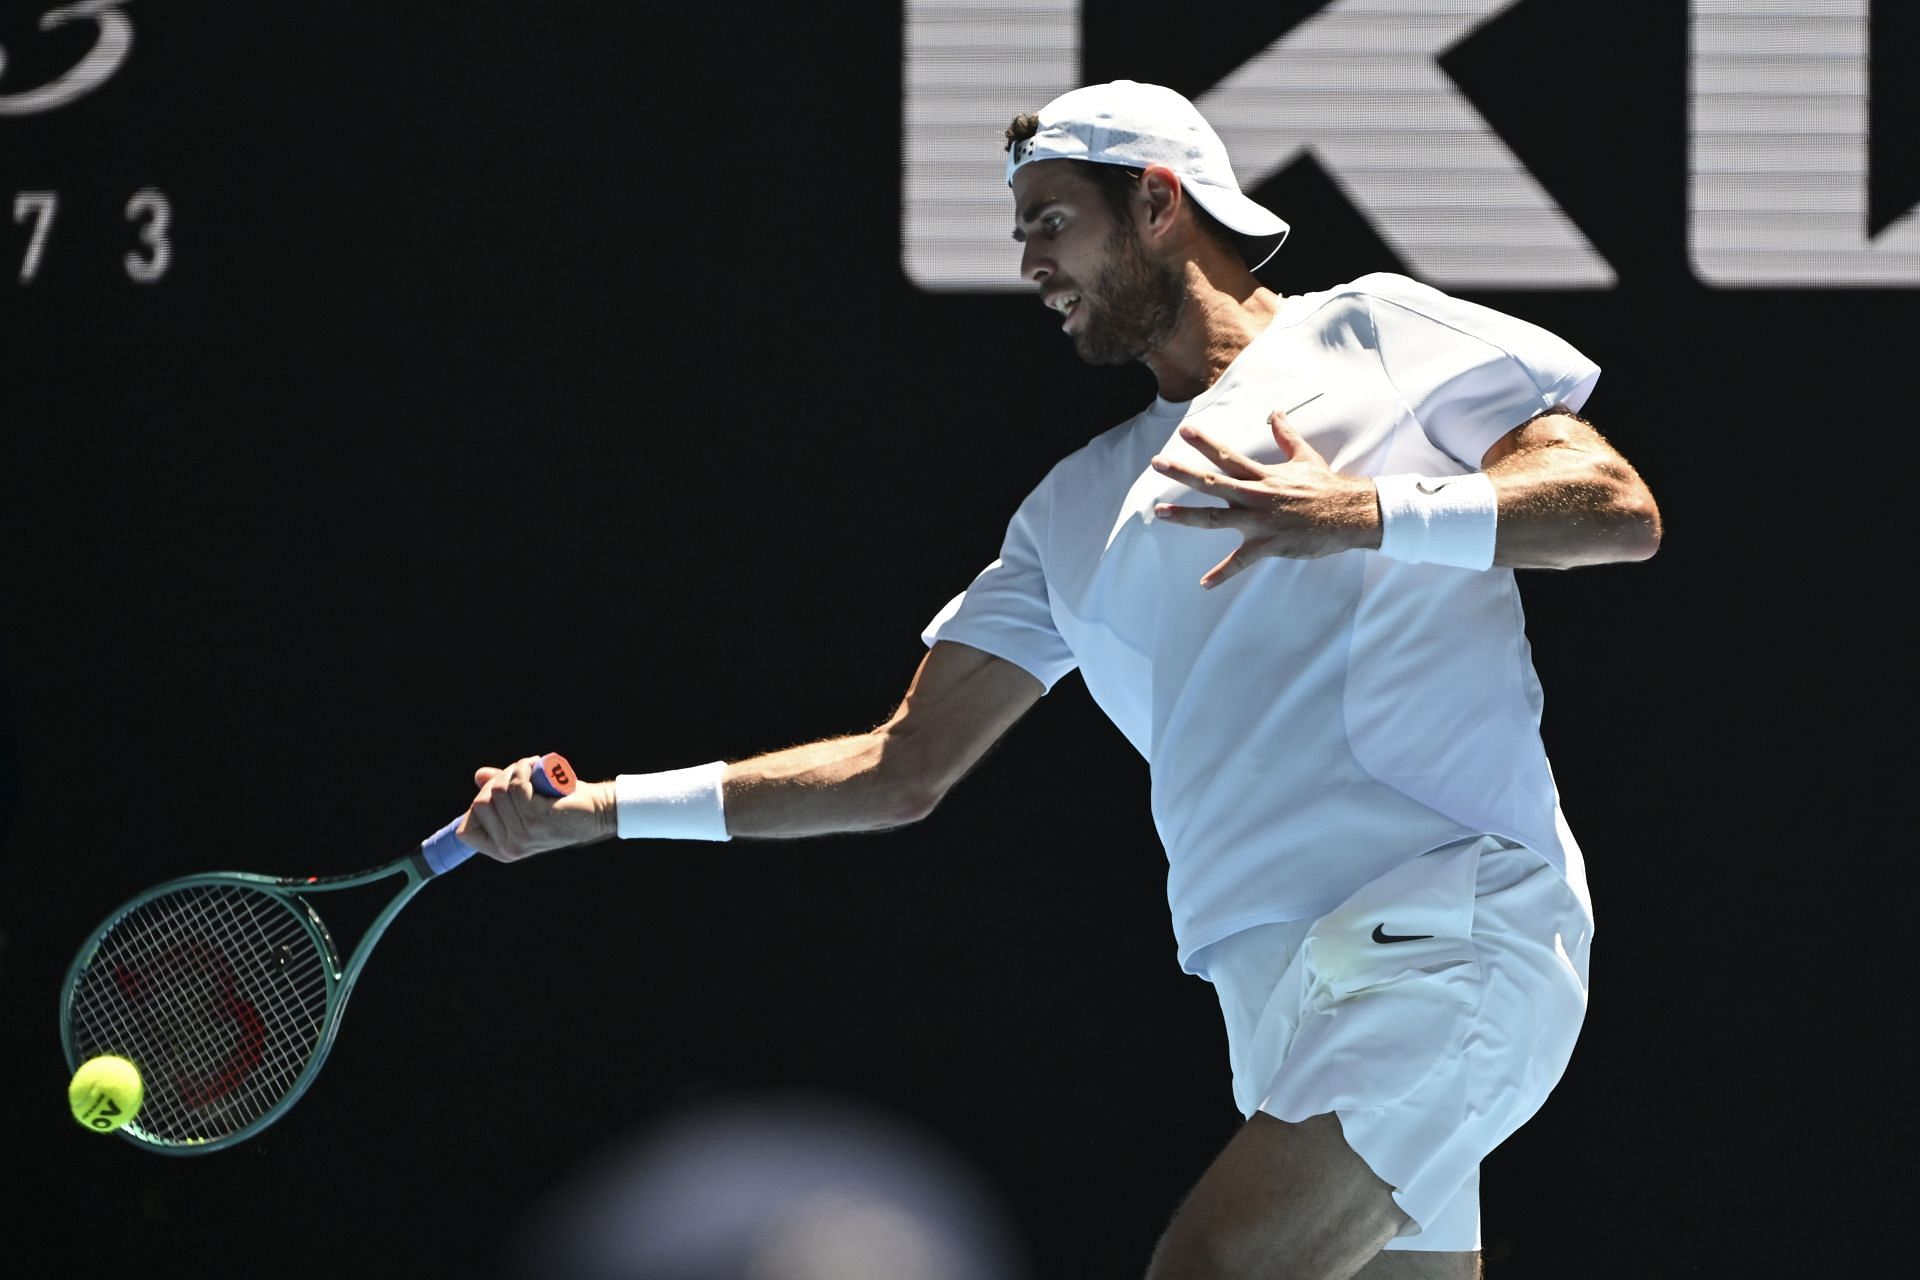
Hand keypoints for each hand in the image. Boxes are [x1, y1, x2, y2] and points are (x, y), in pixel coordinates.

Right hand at [459, 757, 614, 861]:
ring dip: (513, 770)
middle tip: (521, 773)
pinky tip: (535, 765)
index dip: (477, 806)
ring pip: (498, 790)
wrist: (598, 811)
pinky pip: (515, 784)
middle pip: (479, 803)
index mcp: (502, 850)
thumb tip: (479, 775)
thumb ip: (501, 792)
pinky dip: (523, 769)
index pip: (464, 831)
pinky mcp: (535, 818)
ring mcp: (522, 834)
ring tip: (531, 767)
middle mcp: (509, 847)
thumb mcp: (526, 801)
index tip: (499, 791)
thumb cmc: (561, 805)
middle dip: (497, 781)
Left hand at [1150, 409, 1380, 587]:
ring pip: (1215, 518)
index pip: (1228, 456)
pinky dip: (1222, 574)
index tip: (1184, 431)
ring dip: (1185, 516)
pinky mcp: (1268, 545)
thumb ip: (1285, 436)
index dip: (1205, 443)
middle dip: (1183, 473)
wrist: (1351, 514)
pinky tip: (1204, 584)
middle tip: (1157, 463)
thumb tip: (1276, 413)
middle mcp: (1256, 496)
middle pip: (1212, 482)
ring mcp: (1260, 521)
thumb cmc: (1327, 486)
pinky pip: (1240, 562)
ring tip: (1160, 512)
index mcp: (1263, 476)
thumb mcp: (1306, 456)